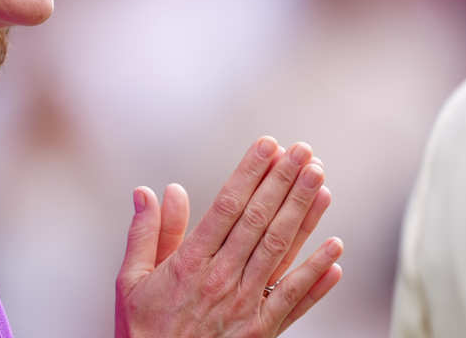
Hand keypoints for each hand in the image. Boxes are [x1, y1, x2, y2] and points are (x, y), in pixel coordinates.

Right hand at [114, 137, 342, 337]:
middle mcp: (221, 279)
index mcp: (188, 263)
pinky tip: (335, 250)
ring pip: (280, 252)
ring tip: (321, 184)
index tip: (267, 146)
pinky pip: (294, 299)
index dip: (249, 173)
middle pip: (258, 221)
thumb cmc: (143, 329)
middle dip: (283, 184)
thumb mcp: (130, 280)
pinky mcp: (262, 331)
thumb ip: (146, 234)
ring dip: (304, 216)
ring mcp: (245, 306)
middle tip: (304, 153)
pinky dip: (316, 275)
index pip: (226, 207)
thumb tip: (151, 192)